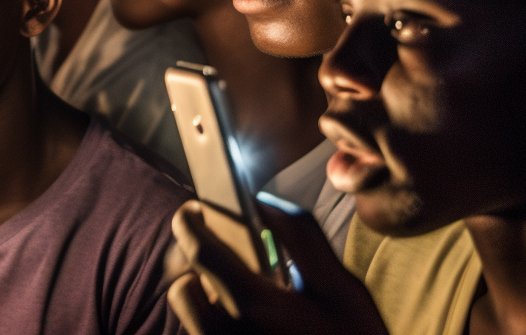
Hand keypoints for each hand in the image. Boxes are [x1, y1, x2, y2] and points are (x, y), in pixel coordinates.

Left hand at [166, 198, 386, 334]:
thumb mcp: (343, 292)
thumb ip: (303, 240)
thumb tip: (266, 203)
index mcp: (254, 306)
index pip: (199, 250)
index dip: (189, 222)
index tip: (194, 209)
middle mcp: (226, 333)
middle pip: (183, 284)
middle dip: (195, 262)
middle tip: (225, 256)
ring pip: (190, 313)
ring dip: (204, 294)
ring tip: (242, 293)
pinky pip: (202, 334)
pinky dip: (214, 319)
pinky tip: (251, 320)